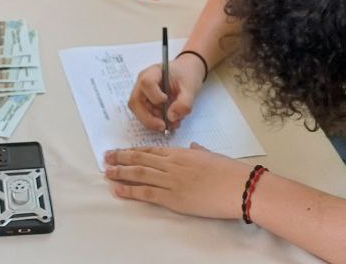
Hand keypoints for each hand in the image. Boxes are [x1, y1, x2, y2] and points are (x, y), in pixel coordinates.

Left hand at [104, 144, 246, 219]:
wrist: (239, 186)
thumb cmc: (230, 172)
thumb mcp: (212, 156)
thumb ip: (200, 151)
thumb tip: (194, 147)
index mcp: (181, 153)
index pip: (151, 150)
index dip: (134, 151)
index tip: (122, 151)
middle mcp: (172, 164)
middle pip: (140, 159)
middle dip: (121, 158)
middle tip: (106, 157)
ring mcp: (171, 180)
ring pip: (139, 173)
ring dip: (120, 172)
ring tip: (106, 172)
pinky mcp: (174, 198)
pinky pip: (146, 193)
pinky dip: (130, 191)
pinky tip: (118, 190)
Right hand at [129, 54, 205, 131]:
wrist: (187, 73)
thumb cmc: (186, 75)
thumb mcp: (191, 88)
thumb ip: (184, 103)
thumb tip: (171, 117)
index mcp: (153, 73)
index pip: (146, 83)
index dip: (155, 96)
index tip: (167, 100)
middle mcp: (143, 83)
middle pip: (135, 102)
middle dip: (148, 118)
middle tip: (163, 127)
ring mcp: (143, 94)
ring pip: (139, 112)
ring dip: (154, 122)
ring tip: (173, 123)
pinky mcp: (146, 103)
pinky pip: (146, 116)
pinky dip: (157, 122)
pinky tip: (171, 121)